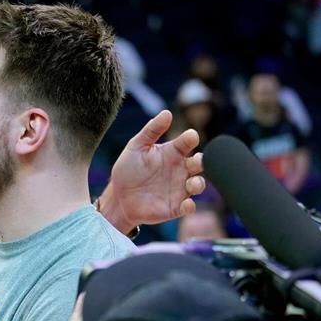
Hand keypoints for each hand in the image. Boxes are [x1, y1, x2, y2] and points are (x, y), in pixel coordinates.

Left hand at [99, 110, 204, 234]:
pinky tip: (187, 204)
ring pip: (198, 185)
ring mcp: (179, 189)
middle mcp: (180, 170)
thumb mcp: (136, 147)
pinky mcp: (175, 207)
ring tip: (192, 183)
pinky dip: (190, 206)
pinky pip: (188, 207)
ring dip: (199, 184)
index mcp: (172, 153)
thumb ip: (151, 130)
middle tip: (197, 161)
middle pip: (199, 163)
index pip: (187, 143)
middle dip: (202, 161)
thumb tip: (167, 112)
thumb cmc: (128, 170)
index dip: (190, 139)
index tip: (190, 137)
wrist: (118, 197)